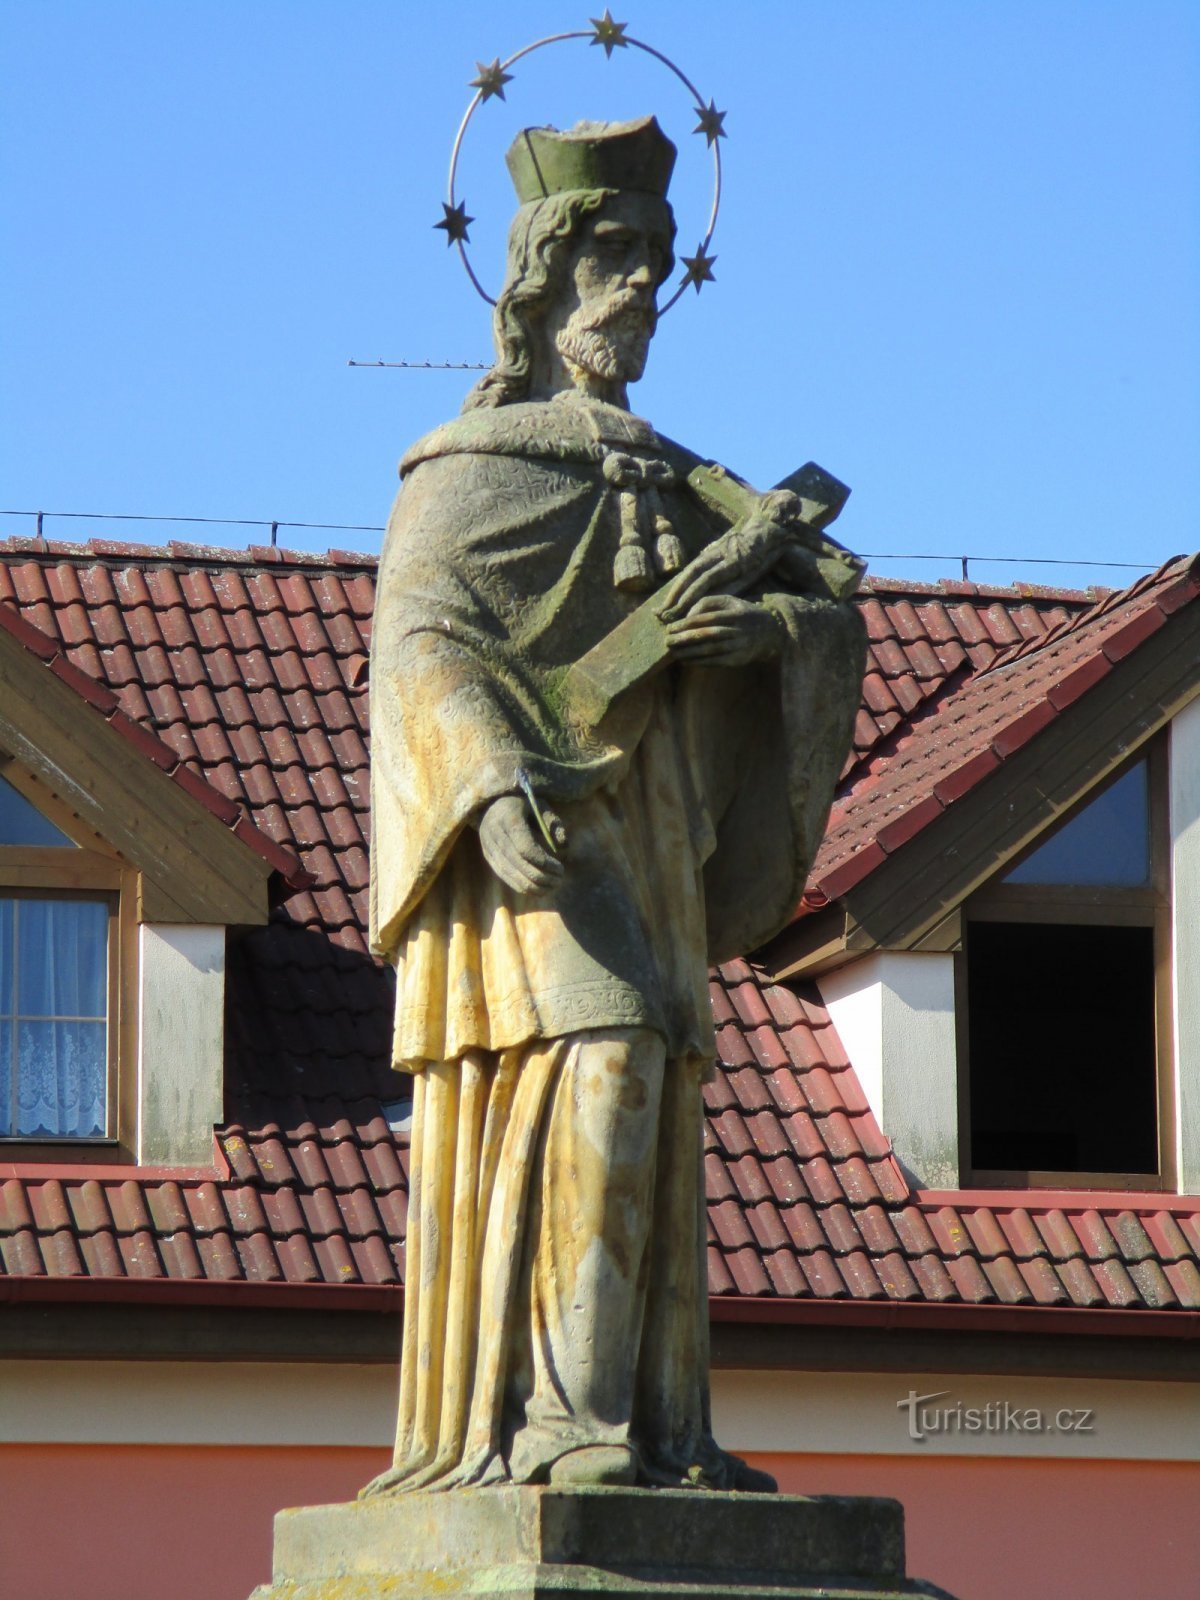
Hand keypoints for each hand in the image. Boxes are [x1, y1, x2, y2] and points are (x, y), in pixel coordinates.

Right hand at [477, 793, 566, 894]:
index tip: (560, 868)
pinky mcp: (487, 856)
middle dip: (540, 877)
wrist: (494, 802)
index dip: (543, 862)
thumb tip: (564, 848)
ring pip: (509, 874)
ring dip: (532, 886)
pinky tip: (538, 890)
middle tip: (559, 881)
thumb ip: (554, 824)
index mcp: (508, 817)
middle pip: (518, 863)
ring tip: (551, 887)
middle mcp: (493, 832)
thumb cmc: (524, 804)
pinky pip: (504, 876)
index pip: (525, 848)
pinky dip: (521, 886)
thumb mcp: (542, 806)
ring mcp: (487, 846)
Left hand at [655, 496, 797, 621]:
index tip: (664, 607)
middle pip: (686, 578)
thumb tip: (701, 589)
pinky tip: (693, 603)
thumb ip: (716, 573)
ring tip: (672, 612)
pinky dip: (700, 591)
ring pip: (696, 579)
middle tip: (661, 614)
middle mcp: (710, 556)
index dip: (675, 592)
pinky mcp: (732, 562)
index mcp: (708, 557)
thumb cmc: (748, 549)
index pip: (687, 576)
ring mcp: (720, 559)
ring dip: (683, 596)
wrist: (766, 532)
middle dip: (673, 596)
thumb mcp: (728, 561)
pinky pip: (711, 578)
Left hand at [666, 594, 783, 666]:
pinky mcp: (738, 660)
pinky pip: (716, 662)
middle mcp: (739, 630)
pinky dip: (699, 662)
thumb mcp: (729, 601)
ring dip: (689, 653)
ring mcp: (739, 646)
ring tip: (673, 653)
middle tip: (668, 641)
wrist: (770, 632)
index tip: (670, 627)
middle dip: (685, 639)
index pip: (707, 618)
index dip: (686, 623)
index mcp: (735, 613)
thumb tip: (687, 615)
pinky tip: (686, 660)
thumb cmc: (742, 614)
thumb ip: (708, 603)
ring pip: (711, 650)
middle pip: (708, 635)